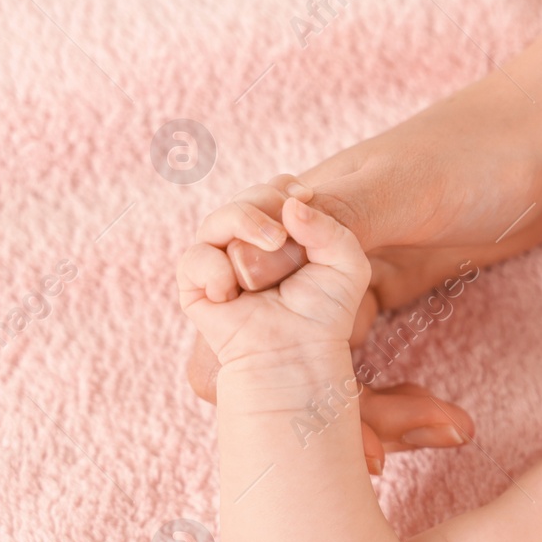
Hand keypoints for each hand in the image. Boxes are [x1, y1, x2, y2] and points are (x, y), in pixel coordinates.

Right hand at [178, 191, 370, 368]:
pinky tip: (232, 289)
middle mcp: (249, 243)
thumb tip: (292, 203)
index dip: (284, 187)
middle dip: (264, 202)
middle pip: (246, 198)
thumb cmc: (325, 313)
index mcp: (282, 233)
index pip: (274, 191)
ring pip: (217, 219)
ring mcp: (222, 261)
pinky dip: (213, 268)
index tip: (304, 194)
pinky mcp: (198, 286)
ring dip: (242, 222)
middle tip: (283, 233)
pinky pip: (195, 258)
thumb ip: (331, 228)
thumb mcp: (347, 265)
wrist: (298, 354)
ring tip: (271, 244)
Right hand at [181, 72, 541, 466]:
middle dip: (313, 411)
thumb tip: (246, 265)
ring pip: (320, 366)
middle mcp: (306, 248)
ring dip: (362, 416)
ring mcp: (348, 273)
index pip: (227, 297)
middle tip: (375, 455)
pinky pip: (364, 359)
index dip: (244, 366)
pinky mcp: (389, 290)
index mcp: (294, 216)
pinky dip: (390, 400)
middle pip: (269, 352)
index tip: (315, 407)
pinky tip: (440, 422)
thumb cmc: (480, 148)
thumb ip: (333, 219)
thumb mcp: (408, 186)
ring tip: (427, 439)